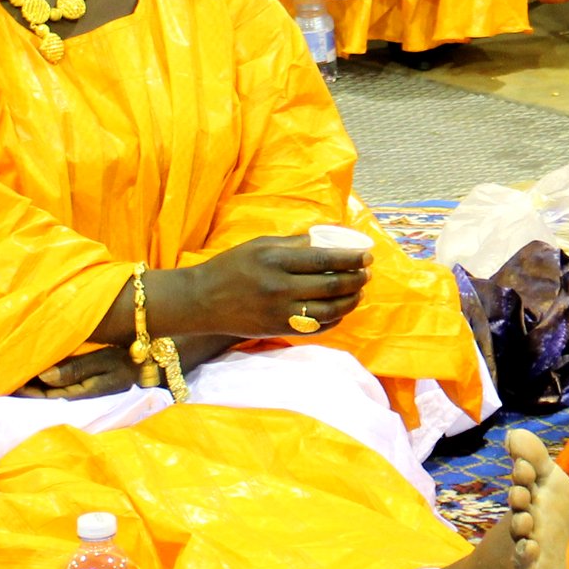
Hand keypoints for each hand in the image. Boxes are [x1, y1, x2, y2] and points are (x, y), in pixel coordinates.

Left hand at [16, 348, 147, 400]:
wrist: (154, 370)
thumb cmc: (130, 362)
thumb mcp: (105, 361)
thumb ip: (75, 369)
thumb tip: (43, 375)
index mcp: (78, 396)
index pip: (41, 396)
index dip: (21, 389)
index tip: (4, 378)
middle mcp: (75, 400)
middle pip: (41, 398)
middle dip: (22, 389)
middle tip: (0, 376)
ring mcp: (80, 397)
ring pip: (48, 395)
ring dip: (32, 386)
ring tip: (12, 374)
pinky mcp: (83, 392)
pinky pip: (57, 390)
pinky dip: (43, 383)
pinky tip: (35, 374)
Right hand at [172, 232, 369, 338]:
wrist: (201, 300)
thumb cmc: (231, 266)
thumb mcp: (260, 245)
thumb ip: (293, 243)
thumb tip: (325, 240)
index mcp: (276, 260)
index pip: (325, 259)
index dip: (351, 259)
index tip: (367, 256)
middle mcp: (280, 287)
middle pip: (331, 285)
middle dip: (356, 279)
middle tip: (367, 274)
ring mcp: (279, 312)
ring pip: (328, 310)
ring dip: (350, 301)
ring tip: (359, 292)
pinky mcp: (277, 329)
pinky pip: (315, 327)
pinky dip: (334, 319)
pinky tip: (341, 310)